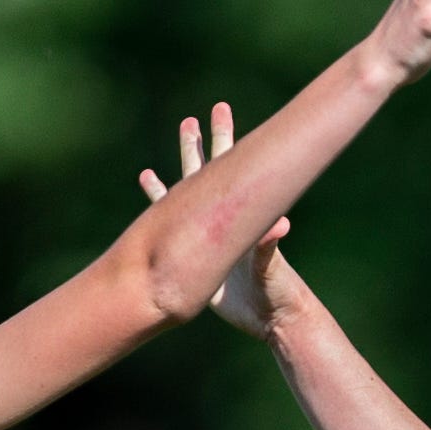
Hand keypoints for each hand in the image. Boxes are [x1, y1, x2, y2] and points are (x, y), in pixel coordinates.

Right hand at [138, 105, 305, 341]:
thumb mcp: (272, 269)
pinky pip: (170, 223)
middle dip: (202, 143)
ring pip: (188, 192)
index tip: (220, 110)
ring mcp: (208, 233)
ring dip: (182, 165)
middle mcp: (222, 218)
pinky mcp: (196, 253)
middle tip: (193, 118)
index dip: (225, 139)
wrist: (270, 319)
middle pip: (208, 172)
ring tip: (180, 136)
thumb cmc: (278, 292)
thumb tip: (281, 224)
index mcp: (239, 214)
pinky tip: (148, 181)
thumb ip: (270, 247)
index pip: (229, 168)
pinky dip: (158, 203)